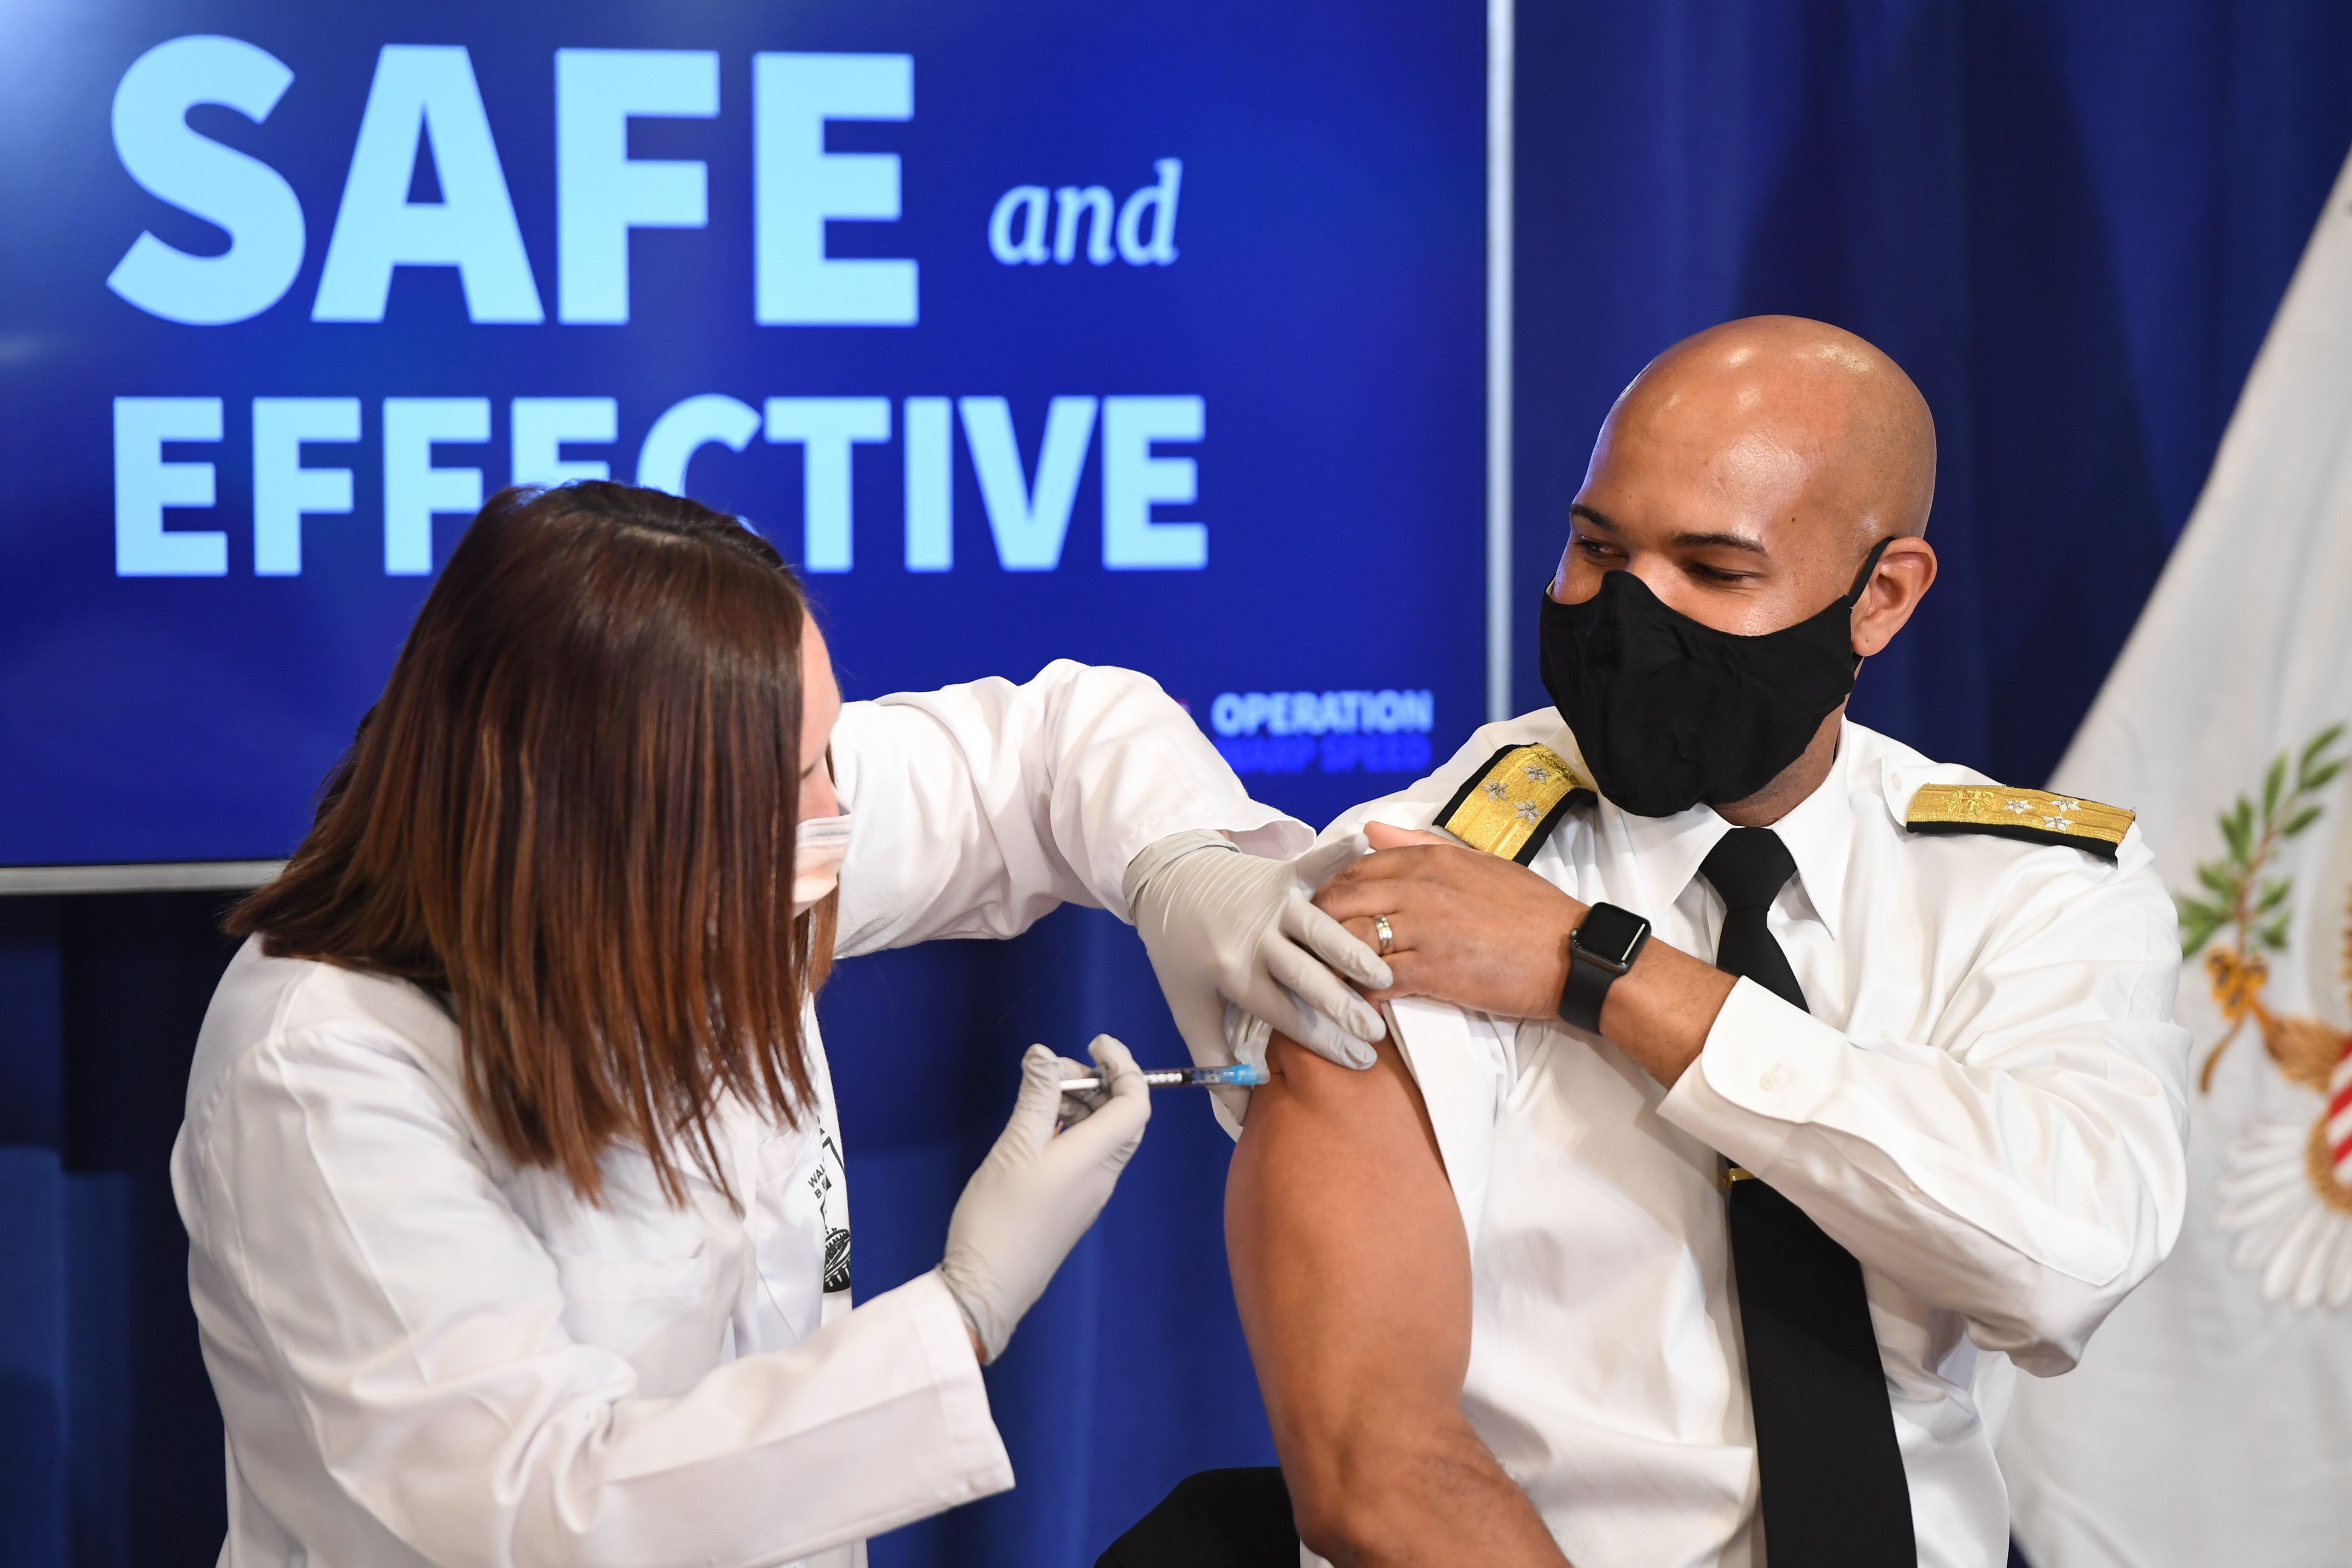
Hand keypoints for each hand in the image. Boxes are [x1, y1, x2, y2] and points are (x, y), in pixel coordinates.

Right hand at [938, 1035, 1149, 1362]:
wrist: (988, 1289)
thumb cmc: (1000, 1217)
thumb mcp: (1014, 1147)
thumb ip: (1036, 1097)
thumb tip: (1045, 1054)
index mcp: (1098, 1157)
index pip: (1136, 1102)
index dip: (1124, 1065)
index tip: (1094, 1043)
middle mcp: (1103, 1174)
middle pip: (1122, 1116)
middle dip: (1097, 1082)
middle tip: (1054, 1071)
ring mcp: (1088, 1193)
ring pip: (1102, 1135)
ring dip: (1079, 1105)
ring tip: (1038, 1096)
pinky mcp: (1070, 1205)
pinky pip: (1084, 1154)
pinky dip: (1068, 1129)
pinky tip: (1034, 1128)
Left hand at [1130, 834, 1393, 1076]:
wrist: (1166, 882)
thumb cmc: (1182, 952)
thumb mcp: (1188, 1008)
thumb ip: (1215, 1061)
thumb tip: (1241, 1116)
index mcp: (1233, 974)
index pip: (1286, 1015)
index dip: (1322, 1041)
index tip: (1358, 1063)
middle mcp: (1254, 938)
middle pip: (1307, 977)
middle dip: (1344, 1008)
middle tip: (1377, 1033)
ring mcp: (1270, 903)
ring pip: (1320, 930)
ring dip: (1353, 952)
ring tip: (1385, 976)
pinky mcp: (1281, 874)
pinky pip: (1315, 866)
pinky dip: (1339, 854)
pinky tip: (1366, 844)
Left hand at [1312, 822, 1585, 1018]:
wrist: (1572, 953)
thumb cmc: (1529, 910)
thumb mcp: (1476, 862)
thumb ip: (1417, 845)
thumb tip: (1369, 830)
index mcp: (1430, 860)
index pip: (1355, 868)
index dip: (1330, 891)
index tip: (1325, 911)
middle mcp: (1420, 889)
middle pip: (1339, 902)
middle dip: (1317, 925)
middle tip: (1314, 947)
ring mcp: (1425, 930)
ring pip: (1349, 941)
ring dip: (1331, 961)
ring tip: (1328, 976)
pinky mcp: (1433, 971)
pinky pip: (1375, 981)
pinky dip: (1359, 993)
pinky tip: (1358, 1002)